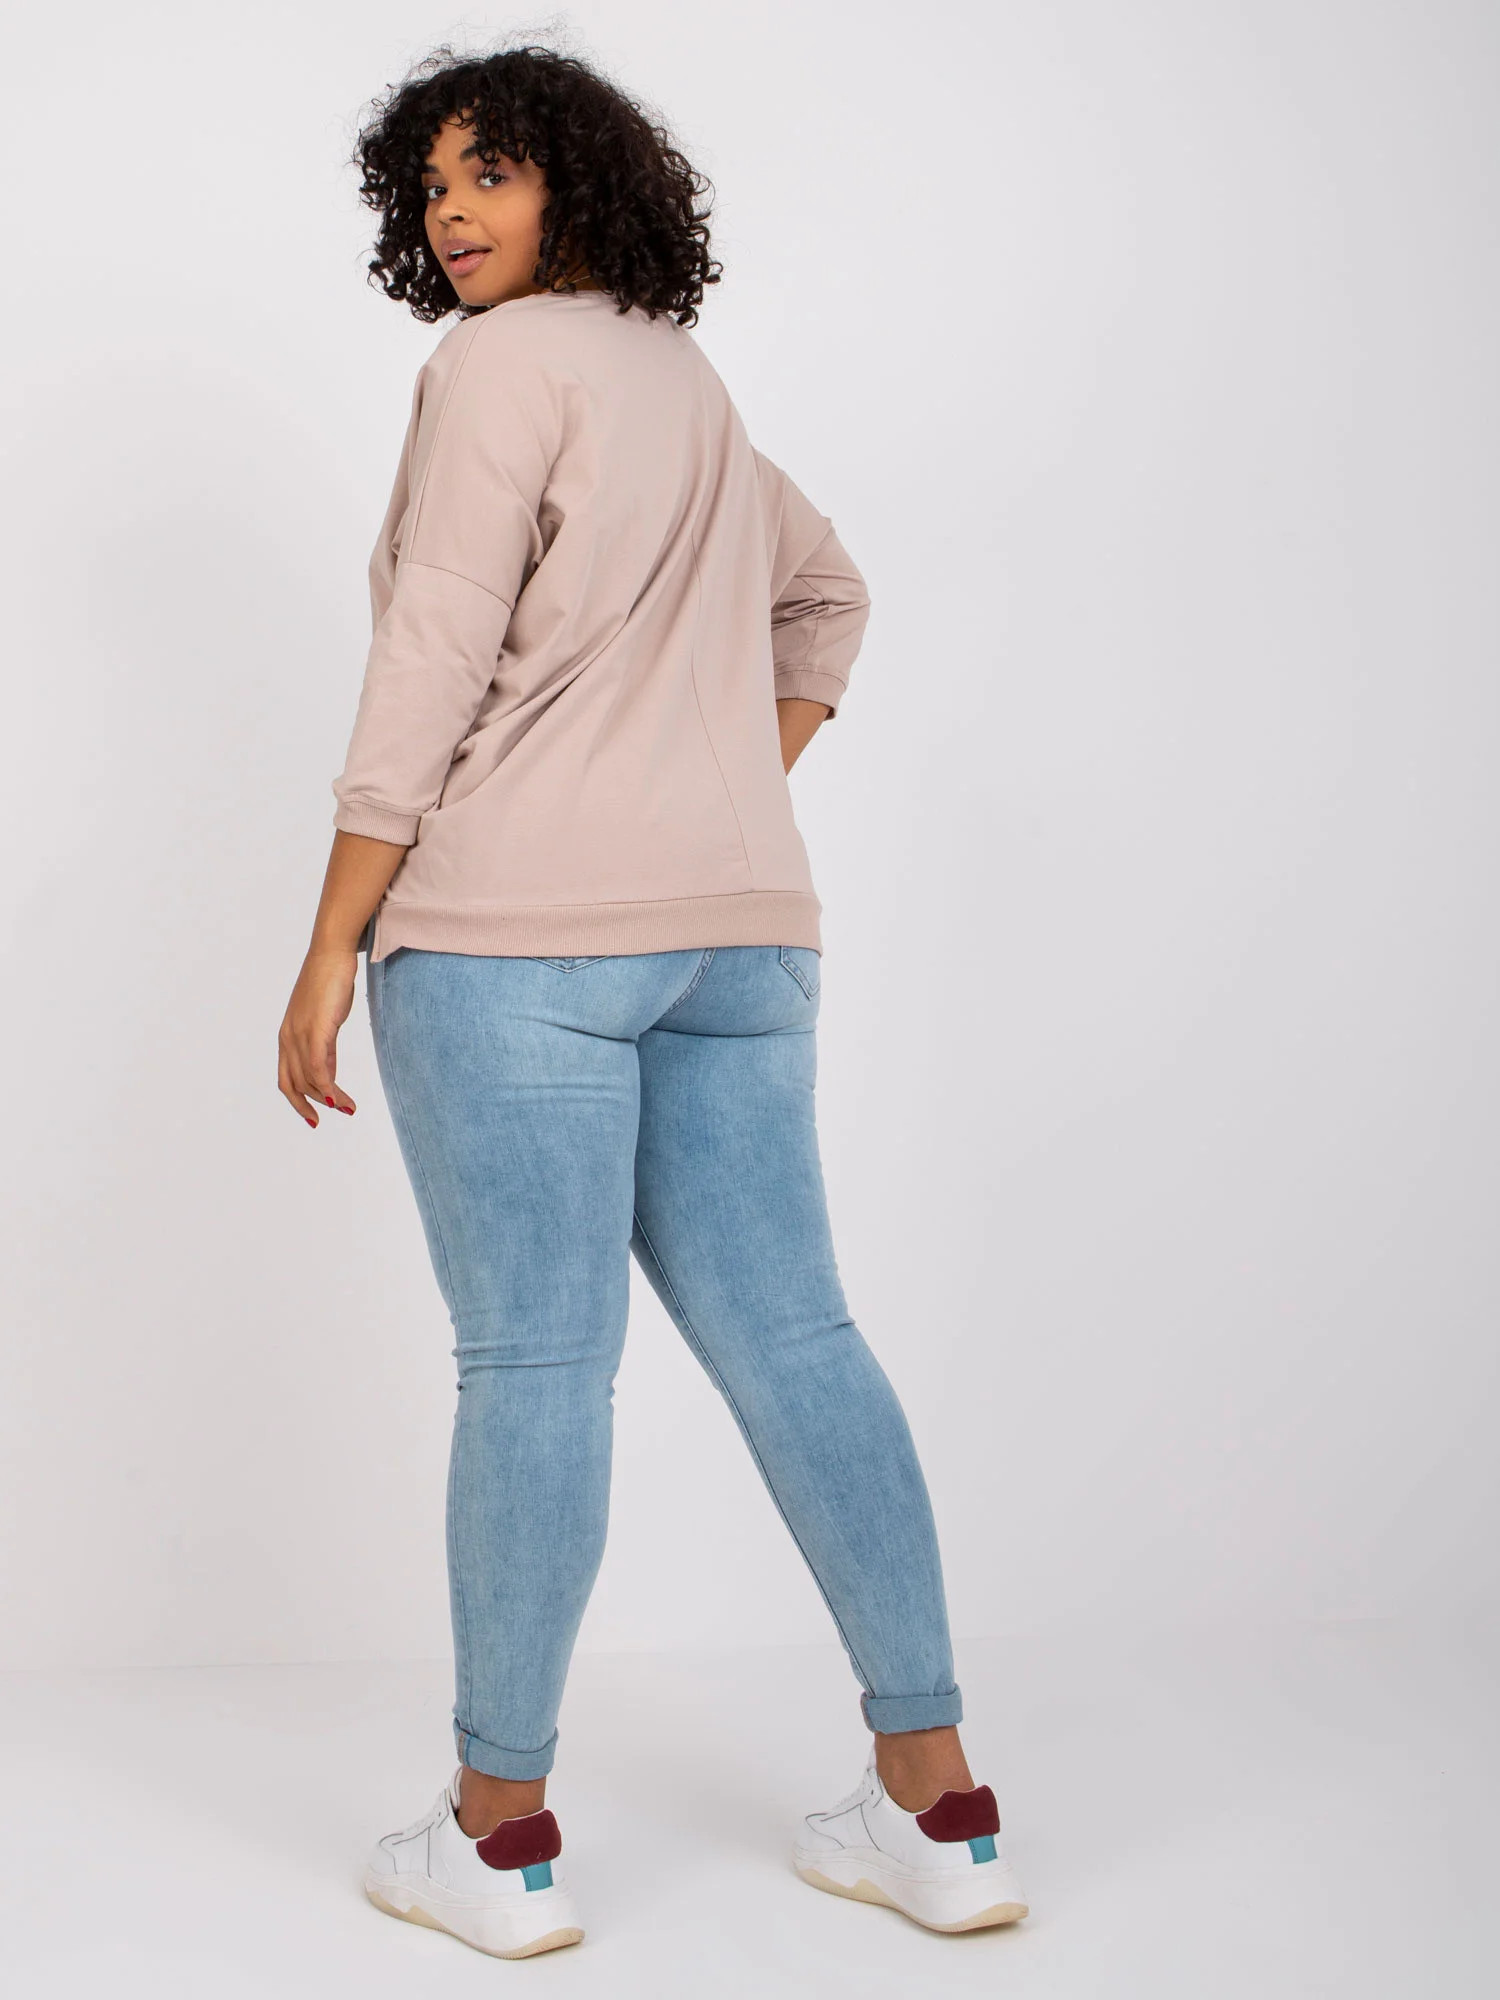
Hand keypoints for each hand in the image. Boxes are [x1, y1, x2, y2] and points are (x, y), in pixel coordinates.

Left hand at [279, 946, 358, 1127]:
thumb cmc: (330, 980)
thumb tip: (327, 1071)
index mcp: (287, 1035)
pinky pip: (318, 1067)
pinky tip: (338, 1098)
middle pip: (294, 1084)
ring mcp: (300, 1033)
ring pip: (308, 1080)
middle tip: (338, 1114)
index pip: (287, 1079)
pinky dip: (327, 1087)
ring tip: (349, 1108)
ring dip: (329, 1099)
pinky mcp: (316, 1029)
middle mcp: (288, 1038)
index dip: (299, 1102)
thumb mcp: (325, 1019)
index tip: (316, 1116)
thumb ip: (324, 1046)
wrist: (331, 952)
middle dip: (313, 1106)